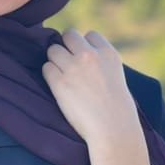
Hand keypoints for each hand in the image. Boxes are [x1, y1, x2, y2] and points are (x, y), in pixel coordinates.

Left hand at [42, 28, 142, 147]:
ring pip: (53, 49)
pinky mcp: (59, 82)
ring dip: (55, 60)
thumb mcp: (116, 76)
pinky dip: (50, 75)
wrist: (113, 130)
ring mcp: (74, 67)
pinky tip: (58, 86)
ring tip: (62, 76)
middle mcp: (90, 55)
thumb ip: (101, 62)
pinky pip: (46, 68)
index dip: (85, 45)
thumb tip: (82, 55)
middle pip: (69, 35)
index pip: (90, 34)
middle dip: (66, 46)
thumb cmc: (117, 109)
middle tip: (68, 63)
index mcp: (108, 53)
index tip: (85, 59)